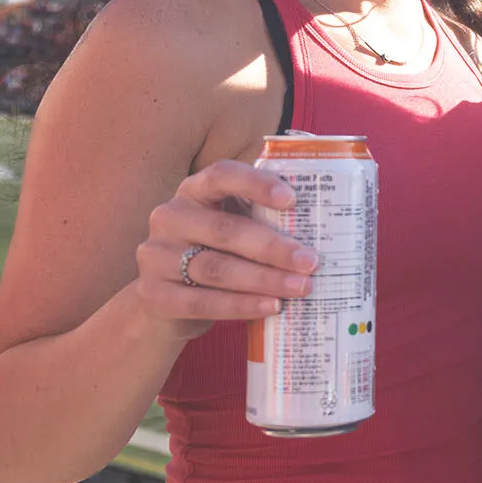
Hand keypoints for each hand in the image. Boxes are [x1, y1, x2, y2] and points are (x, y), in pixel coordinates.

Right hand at [130, 160, 318, 340]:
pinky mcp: (154, 294)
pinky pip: (202, 302)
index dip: (256, 183)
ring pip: (216, 268)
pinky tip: (271, 307)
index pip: (222, 175)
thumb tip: (327, 226)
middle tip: (311, 261)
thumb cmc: (217, 252)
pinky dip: (241, 306)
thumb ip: (264, 219)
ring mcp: (156, 256)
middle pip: (225, 230)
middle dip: (273, 247)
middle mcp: (170, 217)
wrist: (168, 298)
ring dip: (263, 280)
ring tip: (300, 287)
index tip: (292, 199)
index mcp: (194, 191)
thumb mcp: (234, 226)